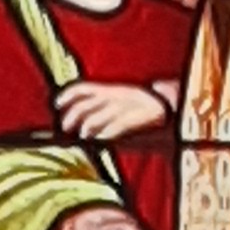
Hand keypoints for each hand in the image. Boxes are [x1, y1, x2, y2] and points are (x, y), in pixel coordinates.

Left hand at [56, 78, 172, 143]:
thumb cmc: (141, 113)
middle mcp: (115, 96)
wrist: (171, 109)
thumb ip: (101, 111)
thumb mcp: (119, 103)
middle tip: (67, 128)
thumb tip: (80, 128)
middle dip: (71, 117)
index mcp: (110, 90)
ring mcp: (126, 107)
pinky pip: (117, 127)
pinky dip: (106, 134)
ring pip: (96, 118)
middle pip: (84, 106)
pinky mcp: (137, 118)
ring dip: (87, 128)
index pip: (82, 88)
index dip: (66, 95)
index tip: (57, 104)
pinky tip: (100, 140)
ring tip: (85, 136)